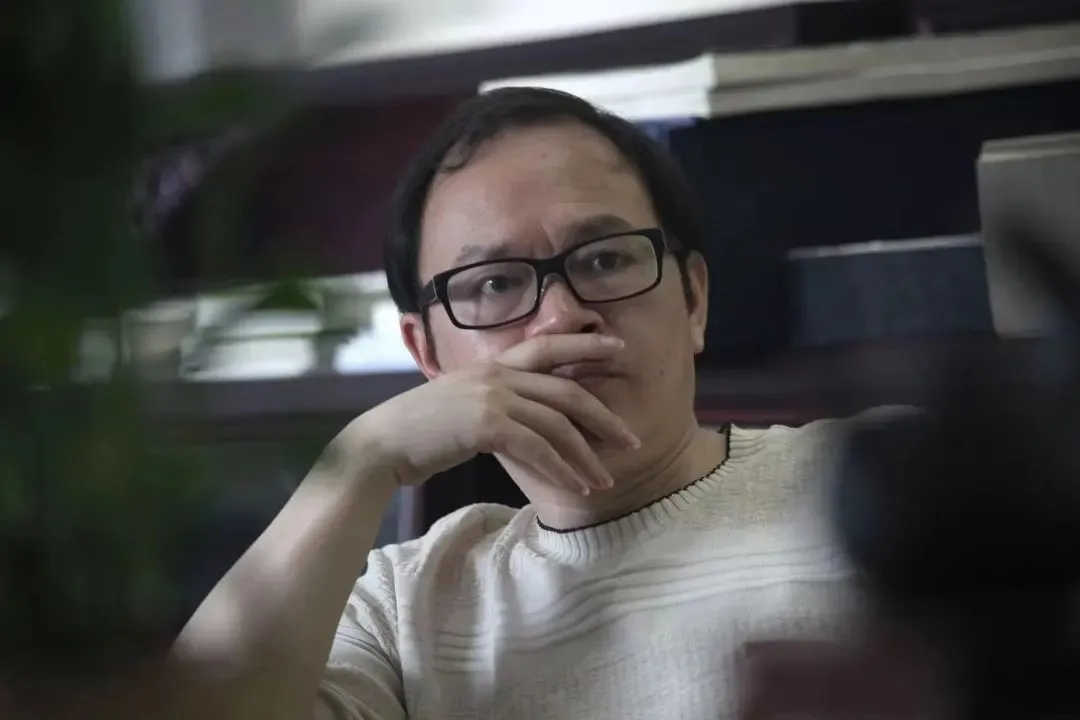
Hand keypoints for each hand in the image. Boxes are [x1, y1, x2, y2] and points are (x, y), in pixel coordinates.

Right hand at [345, 333, 640, 493]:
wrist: (382, 445)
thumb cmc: (420, 433)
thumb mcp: (461, 406)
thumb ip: (494, 405)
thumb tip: (524, 424)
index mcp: (492, 365)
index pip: (547, 346)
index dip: (585, 345)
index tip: (618, 347)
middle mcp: (496, 375)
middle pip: (566, 392)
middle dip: (604, 417)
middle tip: (632, 440)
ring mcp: (492, 397)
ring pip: (557, 426)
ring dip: (586, 457)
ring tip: (605, 480)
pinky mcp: (486, 424)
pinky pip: (538, 448)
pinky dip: (562, 470)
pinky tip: (576, 487)